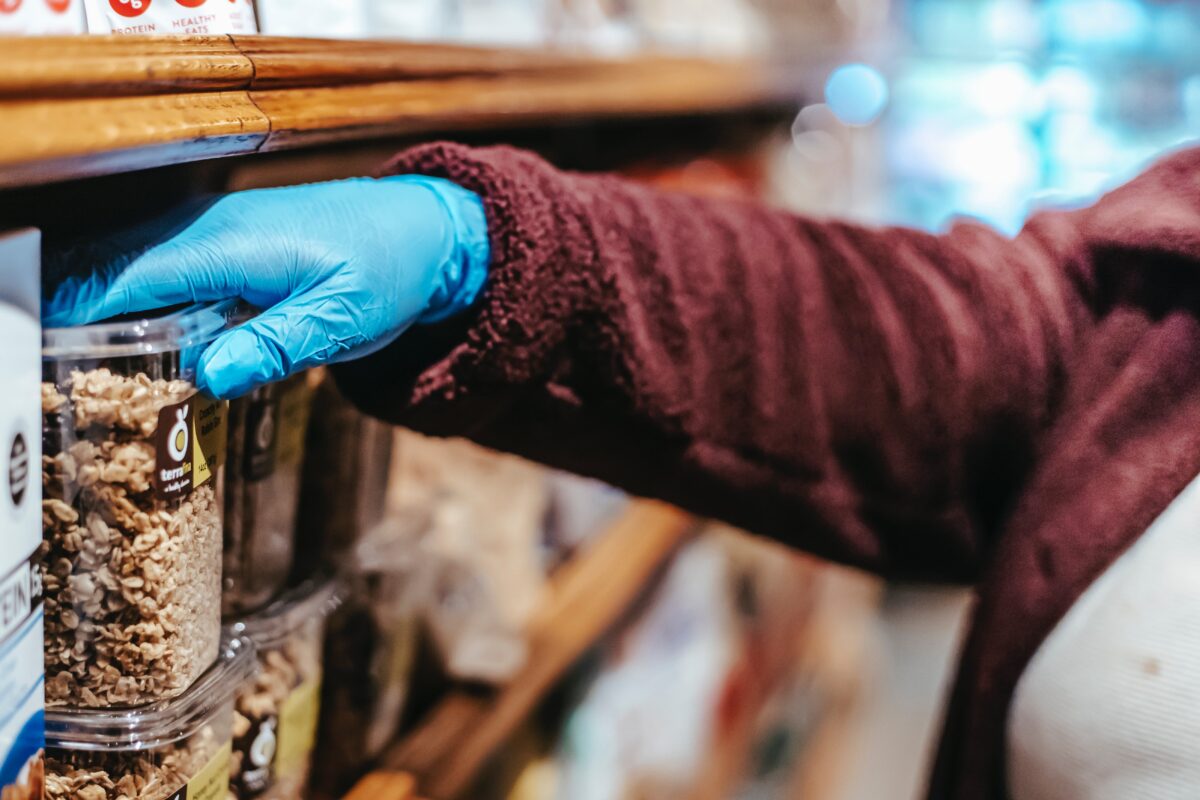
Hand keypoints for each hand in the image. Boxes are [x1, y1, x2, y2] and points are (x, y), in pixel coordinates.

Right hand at [43, 176, 489, 397]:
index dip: (76, 312)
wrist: (423, 229)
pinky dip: (137, 297)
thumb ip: (275, 346)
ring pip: (133, 263)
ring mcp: (215, 228)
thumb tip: (208, 375)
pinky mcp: (226, 239)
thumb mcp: (342, 320)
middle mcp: (210, 228)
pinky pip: (163, 264)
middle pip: (114, 265)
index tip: (46, 354)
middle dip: (77, 315)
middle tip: (63, 377)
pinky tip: (134, 339)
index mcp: (230, 245)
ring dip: (104, 308)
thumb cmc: (387, 270)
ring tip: (84, 367)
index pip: (127, 275)